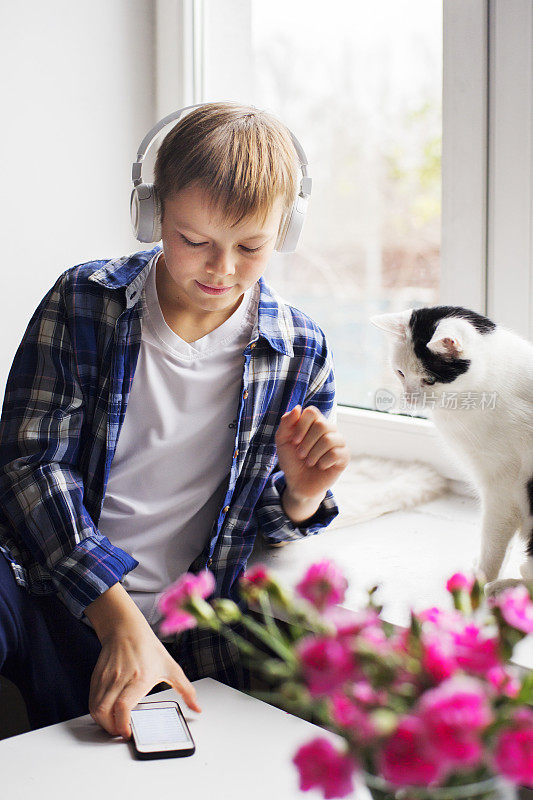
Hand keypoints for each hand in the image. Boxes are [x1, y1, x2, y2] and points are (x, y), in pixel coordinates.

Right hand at [88, 618, 200, 739]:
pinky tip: (108, 712)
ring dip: (103, 722)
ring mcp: (106, 678)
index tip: (127, 733)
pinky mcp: (97, 677)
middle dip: (111, 729)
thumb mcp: (171, 668)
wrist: (127, 629)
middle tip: (122, 731)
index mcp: (140, 677)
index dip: (122, 725)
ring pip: (95, 709)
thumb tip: (197, 707)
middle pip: (104, 713)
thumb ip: (186, 690)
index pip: (123, 707)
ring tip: (115, 724)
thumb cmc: (149, 648)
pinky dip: (97, 712)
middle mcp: (120, 678)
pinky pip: (91, 700)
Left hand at [275, 405, 349, 506]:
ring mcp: (338, 442)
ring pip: (329, 439)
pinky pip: (336, 453)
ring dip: (313, 453)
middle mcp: (329, 429)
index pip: (312, 412)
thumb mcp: (282, 441)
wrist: (298, 483)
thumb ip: (286, 423)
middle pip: (321, 425)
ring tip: (309, 462)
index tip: (294, 441)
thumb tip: (298, 408)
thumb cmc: (291, 460)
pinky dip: (323, 462)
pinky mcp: (344, 456)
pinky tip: (320, 466)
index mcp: (314, 422)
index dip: (301, 426)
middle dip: (307, 442)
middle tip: (300, 454)